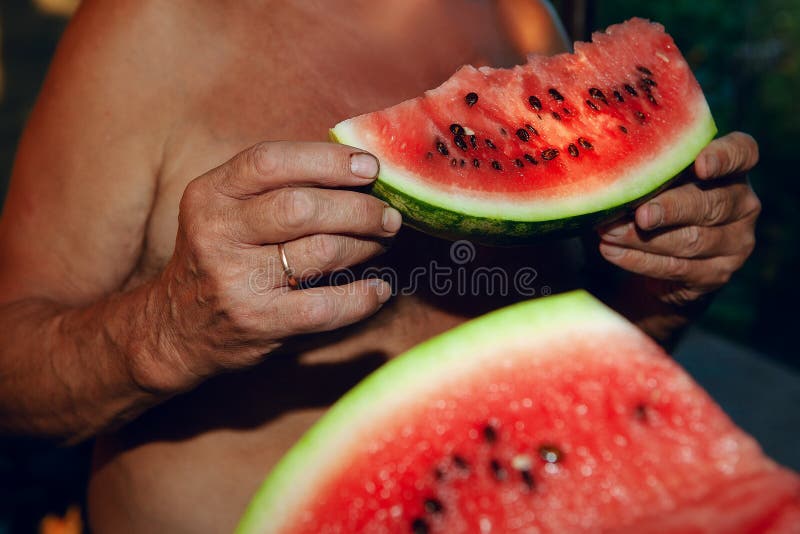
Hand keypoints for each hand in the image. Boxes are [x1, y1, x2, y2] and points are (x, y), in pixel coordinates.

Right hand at [136, 142, 400, 391]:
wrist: (177, 329)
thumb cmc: (219, 256)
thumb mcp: (225, 210)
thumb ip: (274, 186)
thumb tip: (355, 167)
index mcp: (209, 194)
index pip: (270, 161)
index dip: (327, 160)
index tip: (369, 168)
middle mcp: (216, 233)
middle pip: (302, 207)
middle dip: (359, 209)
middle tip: (388, 215)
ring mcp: (236, 280)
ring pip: (322, 252)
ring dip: (365, 246)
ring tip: (382, 243)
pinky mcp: (259, 322)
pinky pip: (326, 305)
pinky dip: (363, 297)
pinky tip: (378, 290)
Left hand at [597, 132, 760, 310]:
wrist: (665, 260)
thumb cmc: (661, 203)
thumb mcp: (661, 182)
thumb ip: (652, 173)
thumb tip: (608, 170)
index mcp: (733, 169)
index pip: (742, 153)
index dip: (724, 157)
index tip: (700, 164)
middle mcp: (743, 204)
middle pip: (711, 204)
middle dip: (671, 209)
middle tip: (639, 213)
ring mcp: (735, 242)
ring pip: (690, 240)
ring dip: (643, 238)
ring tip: (608, 233)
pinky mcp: (717, 274)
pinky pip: (676, 267)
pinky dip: (639, 260)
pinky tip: (613, 252)